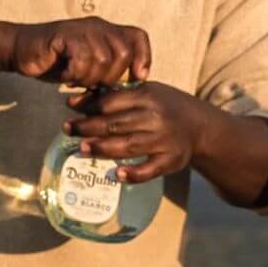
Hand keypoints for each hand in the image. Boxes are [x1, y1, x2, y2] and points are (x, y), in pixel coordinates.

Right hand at [10, 17, 150, 86]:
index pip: (138, 37)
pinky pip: (83, 58)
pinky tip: (65, 74)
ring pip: (103, 59)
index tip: (136, 78)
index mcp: (107, 31)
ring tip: (75, 78)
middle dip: (111, 76)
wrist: (23, 51)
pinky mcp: (65, 35)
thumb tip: (132, 86)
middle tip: (92, 83)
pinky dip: (75, 73)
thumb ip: (109, 72)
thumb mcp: (89, 69)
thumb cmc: (57, 63)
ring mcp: (82, 28)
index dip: (143, 57)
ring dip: (89, 77)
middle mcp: (98, 26)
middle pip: (123, 53)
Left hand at [65, 82, 209, 183]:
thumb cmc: (165, 106)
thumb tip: (79, 100)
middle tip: (67, 129)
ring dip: (102, 149)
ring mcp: (164, 141)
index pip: (112, 102)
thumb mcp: (147, 91)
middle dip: (88, 127)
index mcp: (148, 96)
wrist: (200, 126)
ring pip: (128, 146)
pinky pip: (149, 170)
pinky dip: (133, 174)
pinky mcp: (170, 160)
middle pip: (116, 124)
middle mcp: (156, 118)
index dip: (89, 105)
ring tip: (82, 148)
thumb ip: (117, 95)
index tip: (69, 108)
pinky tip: (116, 175)